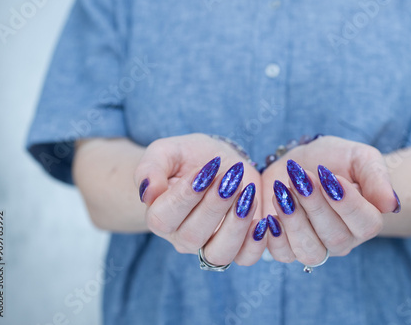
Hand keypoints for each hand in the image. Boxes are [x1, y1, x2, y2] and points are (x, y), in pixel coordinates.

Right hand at [134, 134, 265, 265]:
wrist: (217, 163)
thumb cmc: (187, 157)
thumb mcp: (166, 152)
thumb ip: (150, 168)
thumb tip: (148, 193)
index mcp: (159, 217)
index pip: (164, 218)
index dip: (185, 196)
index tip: (206, 169)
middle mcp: (181, 237)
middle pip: (193, 236)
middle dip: (215, 206)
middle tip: (230, 178)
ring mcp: (209, 246)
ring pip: (219, 253)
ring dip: (236, 225)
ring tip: (247, 194)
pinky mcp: (238, 246)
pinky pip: (246, 258)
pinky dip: (256, 243)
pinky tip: (262, 219)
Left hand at [261, 136, 398, 265]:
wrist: (300, 164)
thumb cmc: (334, 159)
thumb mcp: (359, 157)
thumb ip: (376, 177)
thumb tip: (391, 205)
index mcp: (366, 220)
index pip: (366, 224)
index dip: (347, 203)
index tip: (328, 176)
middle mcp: (343, 240)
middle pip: (334, 237)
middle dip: (315, 205)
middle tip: (300, 177)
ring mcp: (316, 247)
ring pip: (309, 250)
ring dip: (293, 221)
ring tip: (281, 190)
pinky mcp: (288, 248)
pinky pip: (282, 254)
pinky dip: (274, 237)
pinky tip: (269, 215)